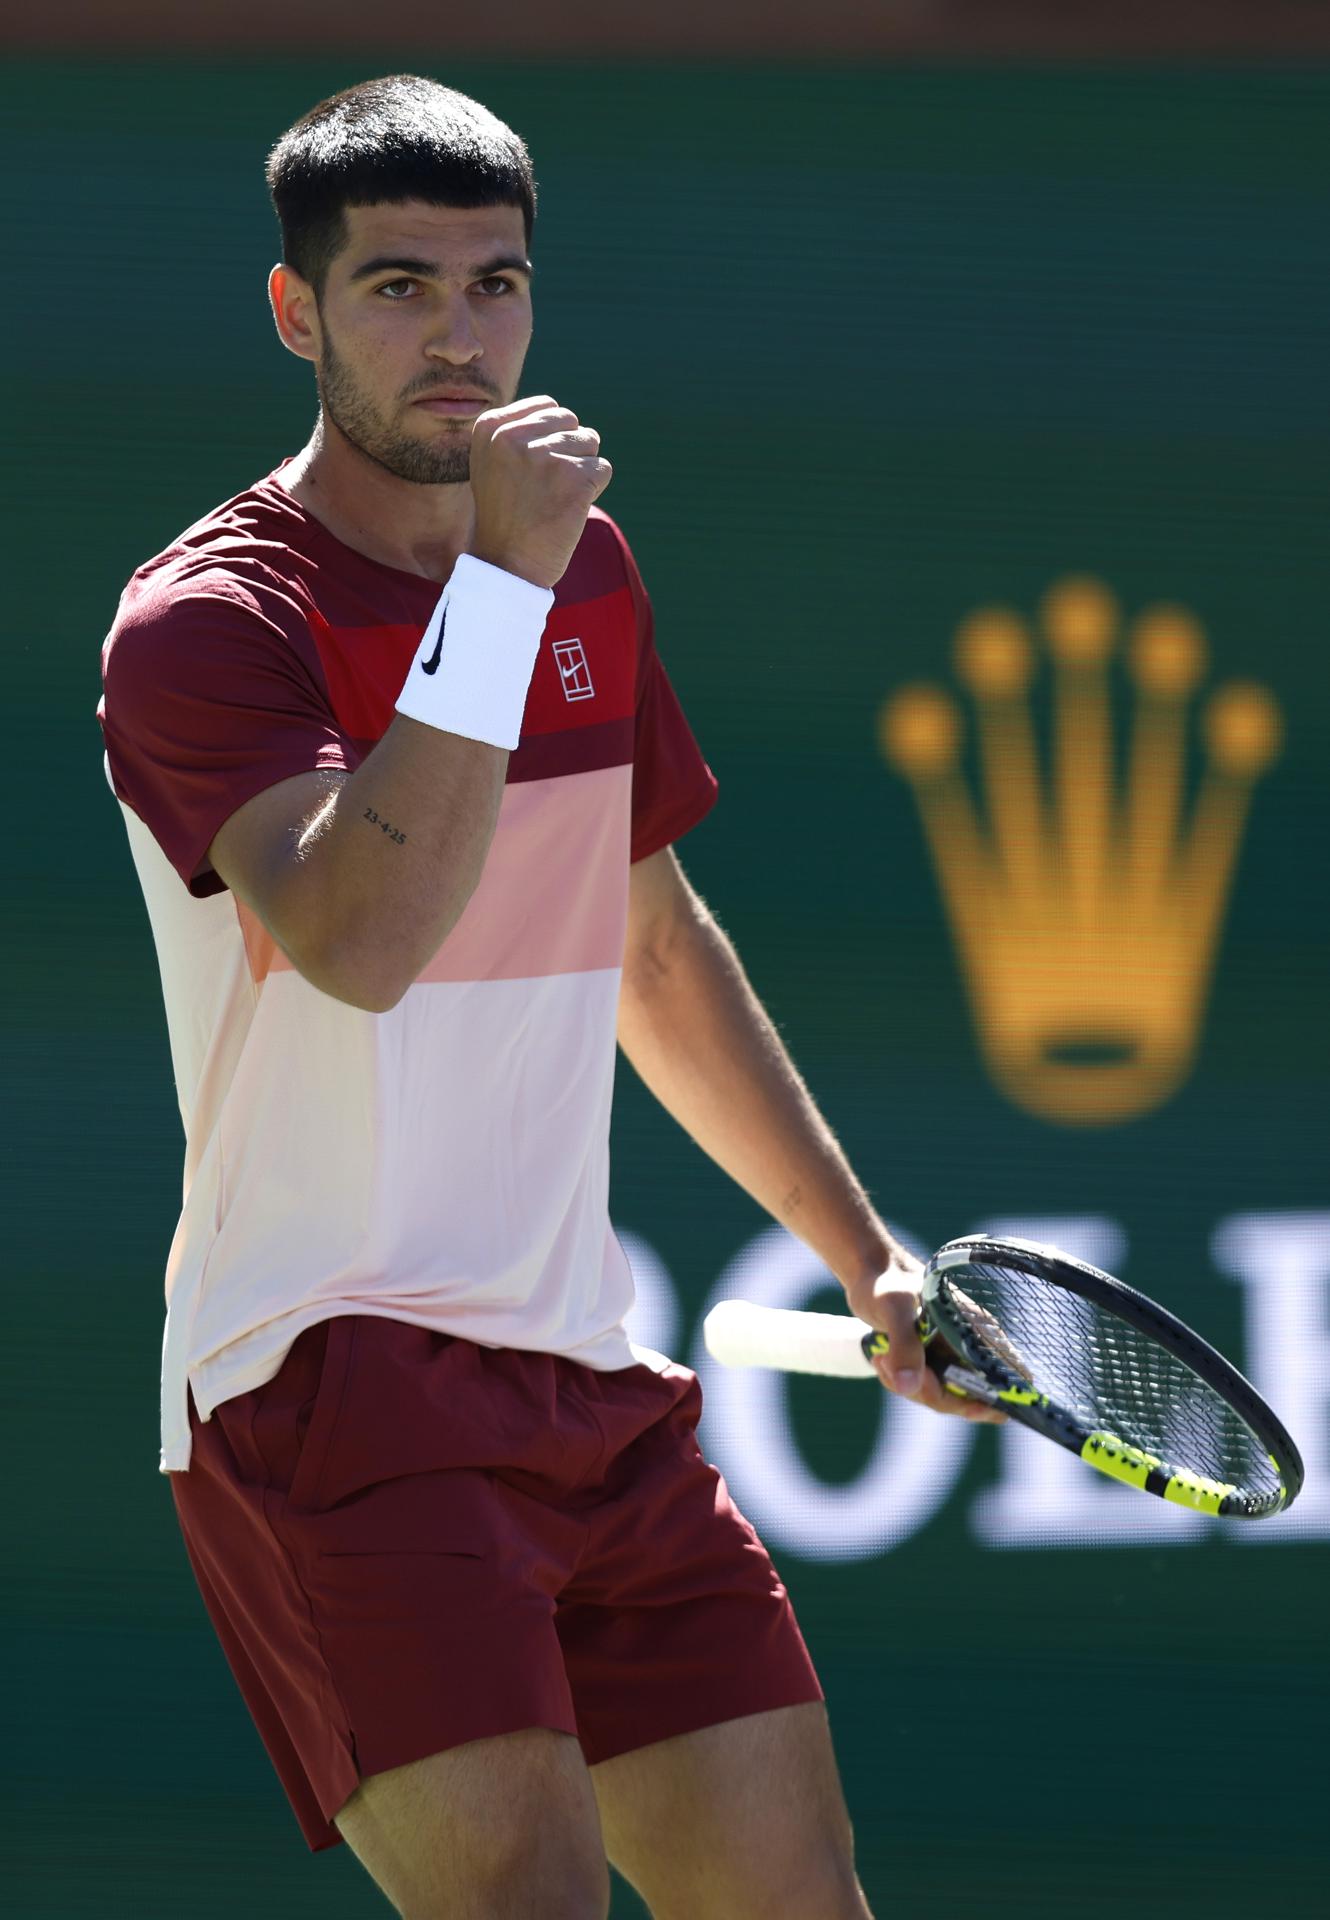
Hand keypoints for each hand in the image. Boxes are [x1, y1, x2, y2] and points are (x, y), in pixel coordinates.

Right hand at [469, 394, 612, 588]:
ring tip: (555, 498)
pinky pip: (603, 469)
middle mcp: (514, 437)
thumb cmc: (505, 517)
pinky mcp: (574, 478)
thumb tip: (561, 414)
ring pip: (589, 443)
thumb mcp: (494, 464)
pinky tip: (569, 509)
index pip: (548, 407)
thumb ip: (519, 432)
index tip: (532, 472)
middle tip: (547, 488)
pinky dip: (593, 490)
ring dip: (581, 471)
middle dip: (569, 451)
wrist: (507, 565)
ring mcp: (544, 456)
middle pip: (570, 423)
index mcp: (490, 428)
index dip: (551, 438)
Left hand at [843, 1254, 1005, 1424]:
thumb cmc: (887, 1283)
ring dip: (910, 1386)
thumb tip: (910, 1387)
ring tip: (883, 1360)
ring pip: (942, 1395)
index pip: (1005, 1375)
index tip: (973, 1409)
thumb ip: (904, 1345)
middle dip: (932, 1393)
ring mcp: (950, 1355)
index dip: (994, 1400)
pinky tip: (881, 1360)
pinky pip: (923, 1388)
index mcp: (976, 1329)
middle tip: (897, 1373)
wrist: (868, 1274)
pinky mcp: (930, 1361)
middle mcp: (969, 1346)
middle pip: (969, 1394)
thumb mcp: (894, 1309)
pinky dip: (901, 1381)